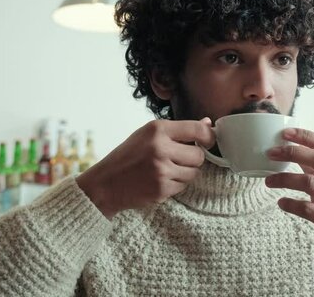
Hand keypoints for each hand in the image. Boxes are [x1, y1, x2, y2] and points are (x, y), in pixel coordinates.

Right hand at [76, 118, 213, 219]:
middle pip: (199, 155)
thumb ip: (178, 130)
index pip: (197, 130)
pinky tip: (160, 180)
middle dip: (193, 159)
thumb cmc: (128, 156)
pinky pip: (183, 186)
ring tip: (166, 170)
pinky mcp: (162, 189)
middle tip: (179, 159)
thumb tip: (208, 124)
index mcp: (157, 129)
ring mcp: (161, 170)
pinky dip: (176, 184)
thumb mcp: (147, 134)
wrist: (105, 184)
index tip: (208, 141)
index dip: (208, 136)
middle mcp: (160, 148)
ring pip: (194, 173)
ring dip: (185, 173)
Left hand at [265, 128, 313, 295]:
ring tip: (268, 181)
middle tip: (270, 153)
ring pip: (309, 183)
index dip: (306, 136)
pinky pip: (307, 209)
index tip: (284, 133)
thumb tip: (292, 147)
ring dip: (284, 179)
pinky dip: (290, 204)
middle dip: (291, 153)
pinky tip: (280, 203)